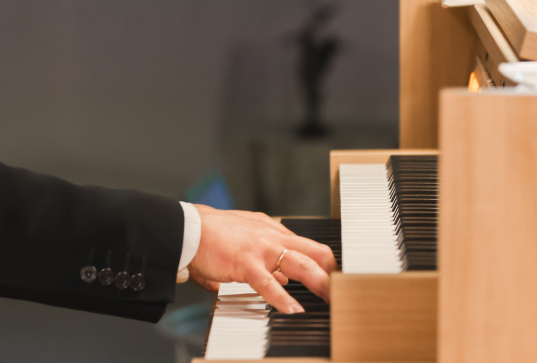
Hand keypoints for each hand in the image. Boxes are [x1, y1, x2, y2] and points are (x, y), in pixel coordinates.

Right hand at [183, 205, 337, 313]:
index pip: (311, 247)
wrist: (189, 228)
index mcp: (274, 232)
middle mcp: (273, 236)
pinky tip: (292, 309)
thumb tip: (284, 276)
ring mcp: (261, 248)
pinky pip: (267, 282)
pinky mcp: (244, 262)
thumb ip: (268, 257)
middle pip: (315, 252)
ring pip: (300, 264)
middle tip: (348, 290)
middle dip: (334, 272)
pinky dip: (282, 297)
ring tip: (332, 300)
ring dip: (319, 283)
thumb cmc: (214, 235)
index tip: (339, 280)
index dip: (329, 264)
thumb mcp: (248, 241)